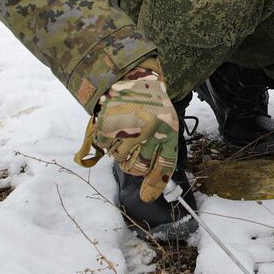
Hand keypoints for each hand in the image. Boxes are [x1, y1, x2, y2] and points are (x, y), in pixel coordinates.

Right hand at [73, 57, 180, 201]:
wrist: (132, 76)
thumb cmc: (152, 104)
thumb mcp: (166, 125)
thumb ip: (162, 158)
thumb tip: (149, 196)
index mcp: (168, 130)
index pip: (163, 166)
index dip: (155, 184)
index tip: (147, 197)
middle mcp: (149, 131)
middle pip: (137, 168)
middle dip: (134, 163)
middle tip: (133, 146)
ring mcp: (127, 128)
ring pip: (120, 159)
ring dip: (120, 152)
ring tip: (125, 131)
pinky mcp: (109, 124)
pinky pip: (106, 147)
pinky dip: (108, 141)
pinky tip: (115, 126)